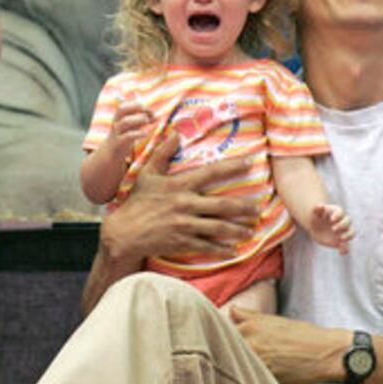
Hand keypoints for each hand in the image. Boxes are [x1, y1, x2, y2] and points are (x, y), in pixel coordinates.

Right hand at [100, 132, 259, 265]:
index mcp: (179, 185)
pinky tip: (232, 250)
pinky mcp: (182, 242)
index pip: (211, 173)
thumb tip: (175, 133)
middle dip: (244, 207)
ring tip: (250, 231)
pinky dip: (222, 249)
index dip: (232, 167)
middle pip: (223, 205)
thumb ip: (162, 153)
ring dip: (238, 230)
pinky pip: (207, 246)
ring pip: (219, 227)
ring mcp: (185, 225)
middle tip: (258, 209)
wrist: (124, 232)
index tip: (250, 162)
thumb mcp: (147, 174)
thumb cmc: (136, 202)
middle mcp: (186, 204)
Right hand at [106, 96, 152, 158]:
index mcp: (118, 117)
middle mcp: (116, 122)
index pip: (125, 104)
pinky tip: (145, 133)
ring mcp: (116, 132)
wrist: (112, 152)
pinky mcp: (118, 143)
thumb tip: (157, 117)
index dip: (138, 105)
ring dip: (138, 119)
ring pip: (125, 121)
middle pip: (122, 109)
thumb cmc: (124, 136)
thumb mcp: (132, 127)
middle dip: (137, 108)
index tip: (150, 112)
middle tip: (148, 115)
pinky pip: (128, 136)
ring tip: (147, 122)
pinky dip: (138, 133)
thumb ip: (143, 121)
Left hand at [228, 307, 347, 383]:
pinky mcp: (268, 378)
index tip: (215, 345)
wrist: (329, 353)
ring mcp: (259, 361)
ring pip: (237, 367)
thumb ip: (249, 317)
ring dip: (236, 370)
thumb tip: (231, 310)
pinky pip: (251, 381)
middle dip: (224, 357)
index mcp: (250, 326)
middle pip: (225, 351)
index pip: (221, 334)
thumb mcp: (275, 321)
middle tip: (225, 361)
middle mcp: (251, 342)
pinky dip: (250, 381)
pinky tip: (253, 381)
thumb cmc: (304, 335)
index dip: (218, 340)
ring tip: (238, 373)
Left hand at [310, 203, 353, 253]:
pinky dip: (345, 250)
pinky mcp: (341, 241)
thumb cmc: (316, 218)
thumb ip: (316, 209)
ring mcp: (343, 231)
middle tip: (333, 229)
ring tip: (340, 239)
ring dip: (348, 236)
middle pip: (348, 221)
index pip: (340, 212)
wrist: (315, 228)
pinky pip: (346, 246)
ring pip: (352, 232)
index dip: (337, 215)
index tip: (331, 220)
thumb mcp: (314, 214)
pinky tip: (340, 252)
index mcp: (336, 213)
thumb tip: (319, 205)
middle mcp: (342, 222)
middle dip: (342, 225)